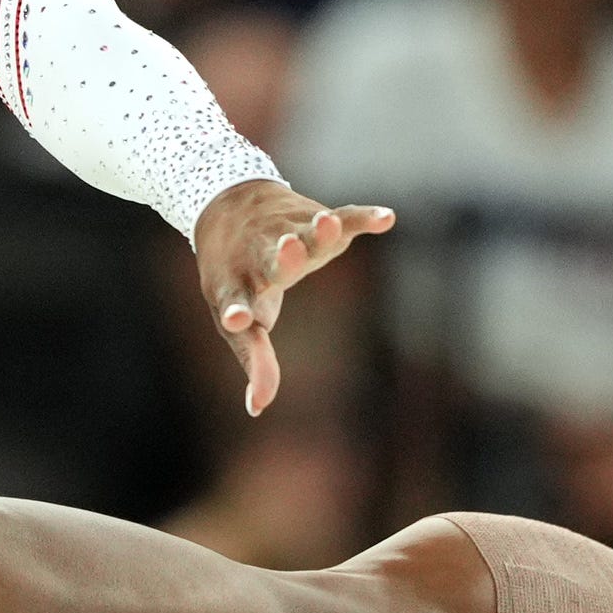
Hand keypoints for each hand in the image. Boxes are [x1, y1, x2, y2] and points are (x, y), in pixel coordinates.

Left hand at [194, 177, 393, 416]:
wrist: (227, 206)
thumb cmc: (236, 275)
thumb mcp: (240, 318)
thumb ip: (254, 358)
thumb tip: (257, 407)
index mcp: (237, 284)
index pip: (235, 299)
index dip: (236, 311)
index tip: (236, 318)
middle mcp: (260, 255)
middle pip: (271, 257)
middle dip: (282, 257)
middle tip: (288, 251)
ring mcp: (289, 232)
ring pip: (305, 231)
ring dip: (319, 230)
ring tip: (328, 223)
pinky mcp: (315, 217)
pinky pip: (344, 217)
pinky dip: (362, 218)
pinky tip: (385, 218)